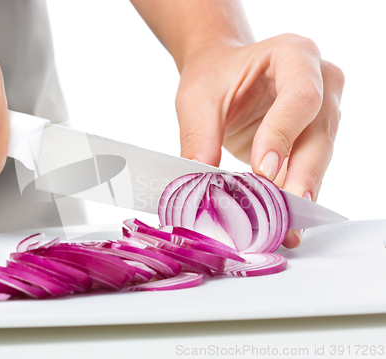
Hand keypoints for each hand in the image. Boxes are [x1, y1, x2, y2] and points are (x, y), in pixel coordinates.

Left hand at [176, 34, 344, 247]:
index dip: (284, 134)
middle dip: (303, 175)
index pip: (300, 97)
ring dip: (300, 194)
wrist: (222, 74)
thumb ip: (199, 136)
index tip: (263, 169)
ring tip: (286, 229)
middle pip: (320, 132)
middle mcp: (321, 82)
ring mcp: (323, 113)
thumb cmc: (213, 76)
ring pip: (320, 157)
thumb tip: (201, 180)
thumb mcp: (197, 98)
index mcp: (294, 56)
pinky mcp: (313, 141)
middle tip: (286, 210)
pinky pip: (308, 171)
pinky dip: (293, 196)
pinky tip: (283, 223)